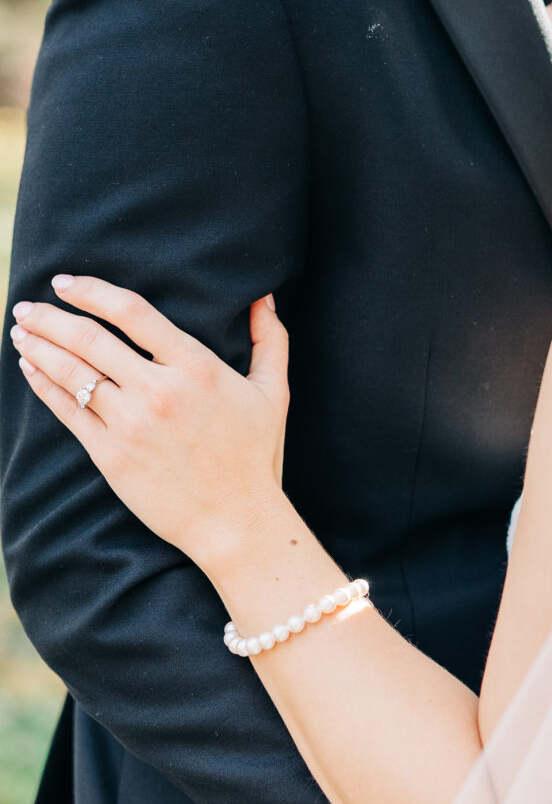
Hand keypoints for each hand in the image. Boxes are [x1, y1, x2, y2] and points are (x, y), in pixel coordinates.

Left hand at [11, 276, 289, 573]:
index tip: (66, 281)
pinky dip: (43, 385)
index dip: (92, 291)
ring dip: (38, 346)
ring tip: (20, 330)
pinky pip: (67, 411)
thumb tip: (264, 296)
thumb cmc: (256, 456)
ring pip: (72, 373)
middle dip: (50, 317)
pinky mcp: (111, 456)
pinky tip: (29, 368)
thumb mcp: (274, 392)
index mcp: (197, 368)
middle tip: (27, 304)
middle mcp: (159, 391)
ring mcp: (131, 425)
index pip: (133, 313)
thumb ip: (270, 339)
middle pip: (90, 339)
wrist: (236, 522)